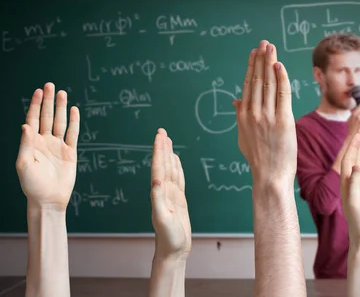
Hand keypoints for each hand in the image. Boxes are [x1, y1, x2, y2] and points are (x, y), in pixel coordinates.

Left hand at [16, 83, 79, 209]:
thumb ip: (26, 143)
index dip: (35, 105)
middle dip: (48, 101)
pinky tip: (74, 111)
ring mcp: (58, 146)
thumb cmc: (32, 185)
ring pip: (60, 122)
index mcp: (31, 143)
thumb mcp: (23, 163)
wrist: (48, 200)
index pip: (33, 119)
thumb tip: (26, 125)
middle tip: (50, 85)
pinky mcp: (70, 152)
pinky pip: (73, 134)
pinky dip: (74, 122)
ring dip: (61, 108)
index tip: (39, 91)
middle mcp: (44, 142)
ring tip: (62, 93)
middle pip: (47, 117)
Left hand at [151, 128, 190, 257]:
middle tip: (162, 131)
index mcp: (159, 193)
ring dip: (169, 155)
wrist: (173, 251)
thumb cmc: (168, 238)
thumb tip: (157, 180)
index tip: (160, 135)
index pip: (158, 167)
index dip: (159, 151)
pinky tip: (176, 161)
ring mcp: (171, 195)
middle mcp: (163, 191)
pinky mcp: (179, 200)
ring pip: (170, 170)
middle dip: (162, 147)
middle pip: (163, 165)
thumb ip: (159, 199)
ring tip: (167, 141)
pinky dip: (177, 168)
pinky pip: (178, 179)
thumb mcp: (163, 219)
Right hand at [233, 40, 295, 184]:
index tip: (254, 53)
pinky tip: (279, 66)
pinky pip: (282, 94)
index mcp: (243, 116)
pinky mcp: (283, 121)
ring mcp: (267, 117)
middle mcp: (253, 114)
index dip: (251, 67)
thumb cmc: (259, 159)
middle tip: (264, 43)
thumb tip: (236, 101)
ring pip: (268, 83)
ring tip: (271, 48)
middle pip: (257, 80)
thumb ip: (240, 117)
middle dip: (260, 59)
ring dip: (270, 63)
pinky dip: (280, 78)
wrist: (270, 176)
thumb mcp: (244, 137)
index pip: (247, 86)